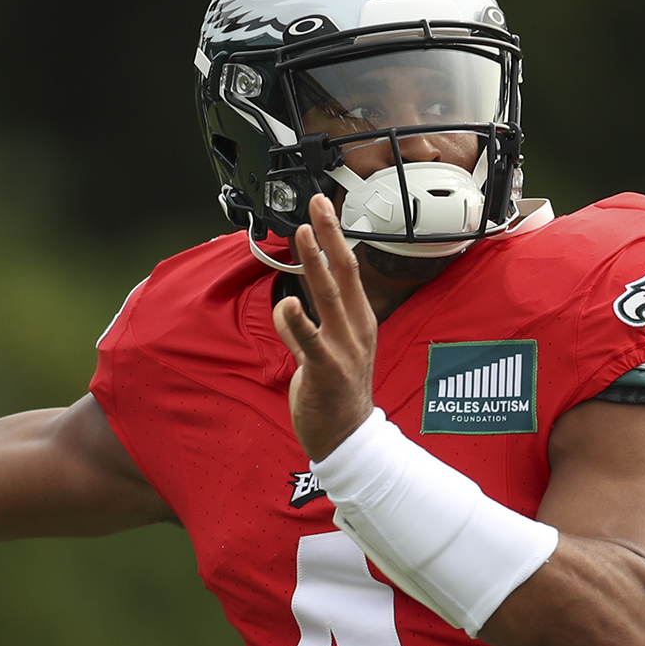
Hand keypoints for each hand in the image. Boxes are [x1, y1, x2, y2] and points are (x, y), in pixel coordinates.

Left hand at [271, 192, 379, 460]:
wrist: (348, 441)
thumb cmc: (336, 398)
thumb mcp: (321, 356)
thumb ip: (301, 332)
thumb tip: (285, 309)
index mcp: (358, 323)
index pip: (349, 271)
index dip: (336, 238)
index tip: (322, 209)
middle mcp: (356, 330)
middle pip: (345, 273)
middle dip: (331, 235)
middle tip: (317, 203)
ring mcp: (344, 349)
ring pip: (330, 296)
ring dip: (317, 262)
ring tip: (303, 233)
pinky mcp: (327, 370)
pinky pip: (311, 341)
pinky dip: (299, 321)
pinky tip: (288, 303)